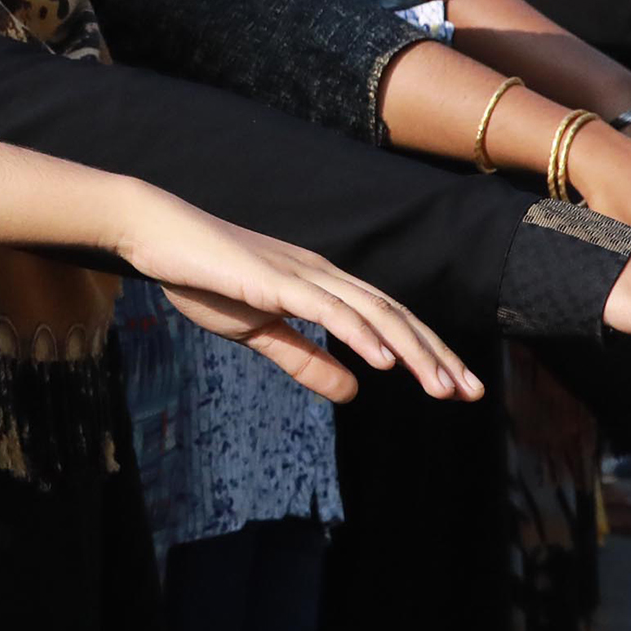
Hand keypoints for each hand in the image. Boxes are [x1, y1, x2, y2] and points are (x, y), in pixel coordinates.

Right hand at [111, 192, 481, 401]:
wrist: (157, 236)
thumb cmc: (201, 279)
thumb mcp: (258, 332)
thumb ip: (304, 360)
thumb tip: (355, 391)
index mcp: (321, 286)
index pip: (387, 321)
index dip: (425, 353)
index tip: (457, 388)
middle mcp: (324, 275)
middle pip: (394, 317)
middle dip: (437, 355)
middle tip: (473, 394)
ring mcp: (302, 274)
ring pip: (373, 315)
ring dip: (413, 351)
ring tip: (443, 387)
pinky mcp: (276, 280)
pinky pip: (329, 310)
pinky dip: (363, 335)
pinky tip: (388, 362)